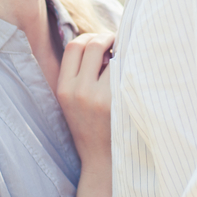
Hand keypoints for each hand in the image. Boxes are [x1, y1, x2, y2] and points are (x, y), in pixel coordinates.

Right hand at [57, 33, 113, 196]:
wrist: (101, 159)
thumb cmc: (89, 125)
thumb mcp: (71, 100)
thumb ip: (77, 73)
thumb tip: (97, 40)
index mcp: (64, 88)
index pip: (73, 46)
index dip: (88, 37)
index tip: (100, 41)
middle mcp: (78, 91)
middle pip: (92, 44)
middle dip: (106, 37)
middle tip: (117, 42)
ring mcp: (98, 96)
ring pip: (110, 54)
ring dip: (120, 49)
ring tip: (124, 56)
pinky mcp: (116, 102)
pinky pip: (124, 69)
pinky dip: (128, 63)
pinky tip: (132, 68)